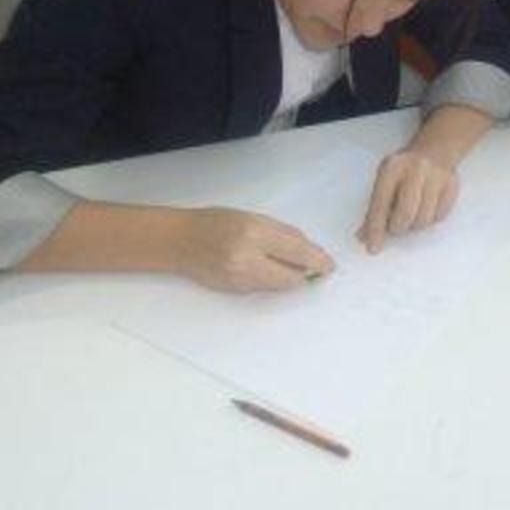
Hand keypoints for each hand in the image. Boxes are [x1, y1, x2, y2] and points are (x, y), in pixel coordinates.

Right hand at [173, 207, 334, 292]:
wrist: (180, 242)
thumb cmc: (216, 223)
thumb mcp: (253, 218)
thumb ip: (282, 234)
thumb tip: (309, 251)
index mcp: (254, 234)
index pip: (297, 252)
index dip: (317, 260)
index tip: (329, 265)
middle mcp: (247, 260)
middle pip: (292, 277)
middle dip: (307, 274)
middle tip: (316, 268)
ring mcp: (240, 279)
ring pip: (280, 287)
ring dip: (291, 278)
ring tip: (288, 263)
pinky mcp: (235, 291)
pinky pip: (265, 289)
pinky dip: (273, 281)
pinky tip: (267, 268)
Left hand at [357, 148, 459, 253]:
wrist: (434, 150)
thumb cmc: (404, 170)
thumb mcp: (384, 181)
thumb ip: (374, 208)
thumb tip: (363, 236)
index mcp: (392, 168)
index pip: (381, 204)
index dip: (375, 228)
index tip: (372, 248)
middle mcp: (415, 170)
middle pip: (405, 215)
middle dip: (398, 227)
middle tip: (396, 224)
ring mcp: (436, 176)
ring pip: (423, 220)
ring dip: (415, 225)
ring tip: (412, 212)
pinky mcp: (451, 186)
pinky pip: (439, 217)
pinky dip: (430, 219)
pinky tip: (427, 205)